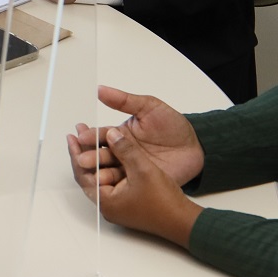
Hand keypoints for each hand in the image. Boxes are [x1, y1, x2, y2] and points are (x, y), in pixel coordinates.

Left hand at [67, 124, 201, 247]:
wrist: (182, 221)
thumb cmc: (164, 202)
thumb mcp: (143, 169)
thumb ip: (125, 149)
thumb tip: (111, 134)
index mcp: (106, 201)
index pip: (83, 174)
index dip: (76, 153)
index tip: (73, 136)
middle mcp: (108, 205)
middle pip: (89, 175)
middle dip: (84, 153)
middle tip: (78, 134)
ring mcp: (117, 205)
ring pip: (101, 177)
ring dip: (97, 158)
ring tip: (92, 139)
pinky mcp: (127, 202)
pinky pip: (112, 180)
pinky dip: (110, 165)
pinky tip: (112, 153)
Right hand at [70, 86, 204, 185]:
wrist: (196, 148)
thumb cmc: (173, 126)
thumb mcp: (149, 107)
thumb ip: (124, 100)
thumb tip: (101, 89)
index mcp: (120, 135)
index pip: (101, 135)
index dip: (91, 136)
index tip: (81, 136)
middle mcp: (121, 152)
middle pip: (101, 155)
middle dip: (92, 156)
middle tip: (84, 159)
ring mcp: (130, 168)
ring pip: (110, 171)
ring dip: (100, 173)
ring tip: (94, 174)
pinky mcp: (139, 182)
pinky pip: (124, 185)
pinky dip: (114, 186)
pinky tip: (107, 185)